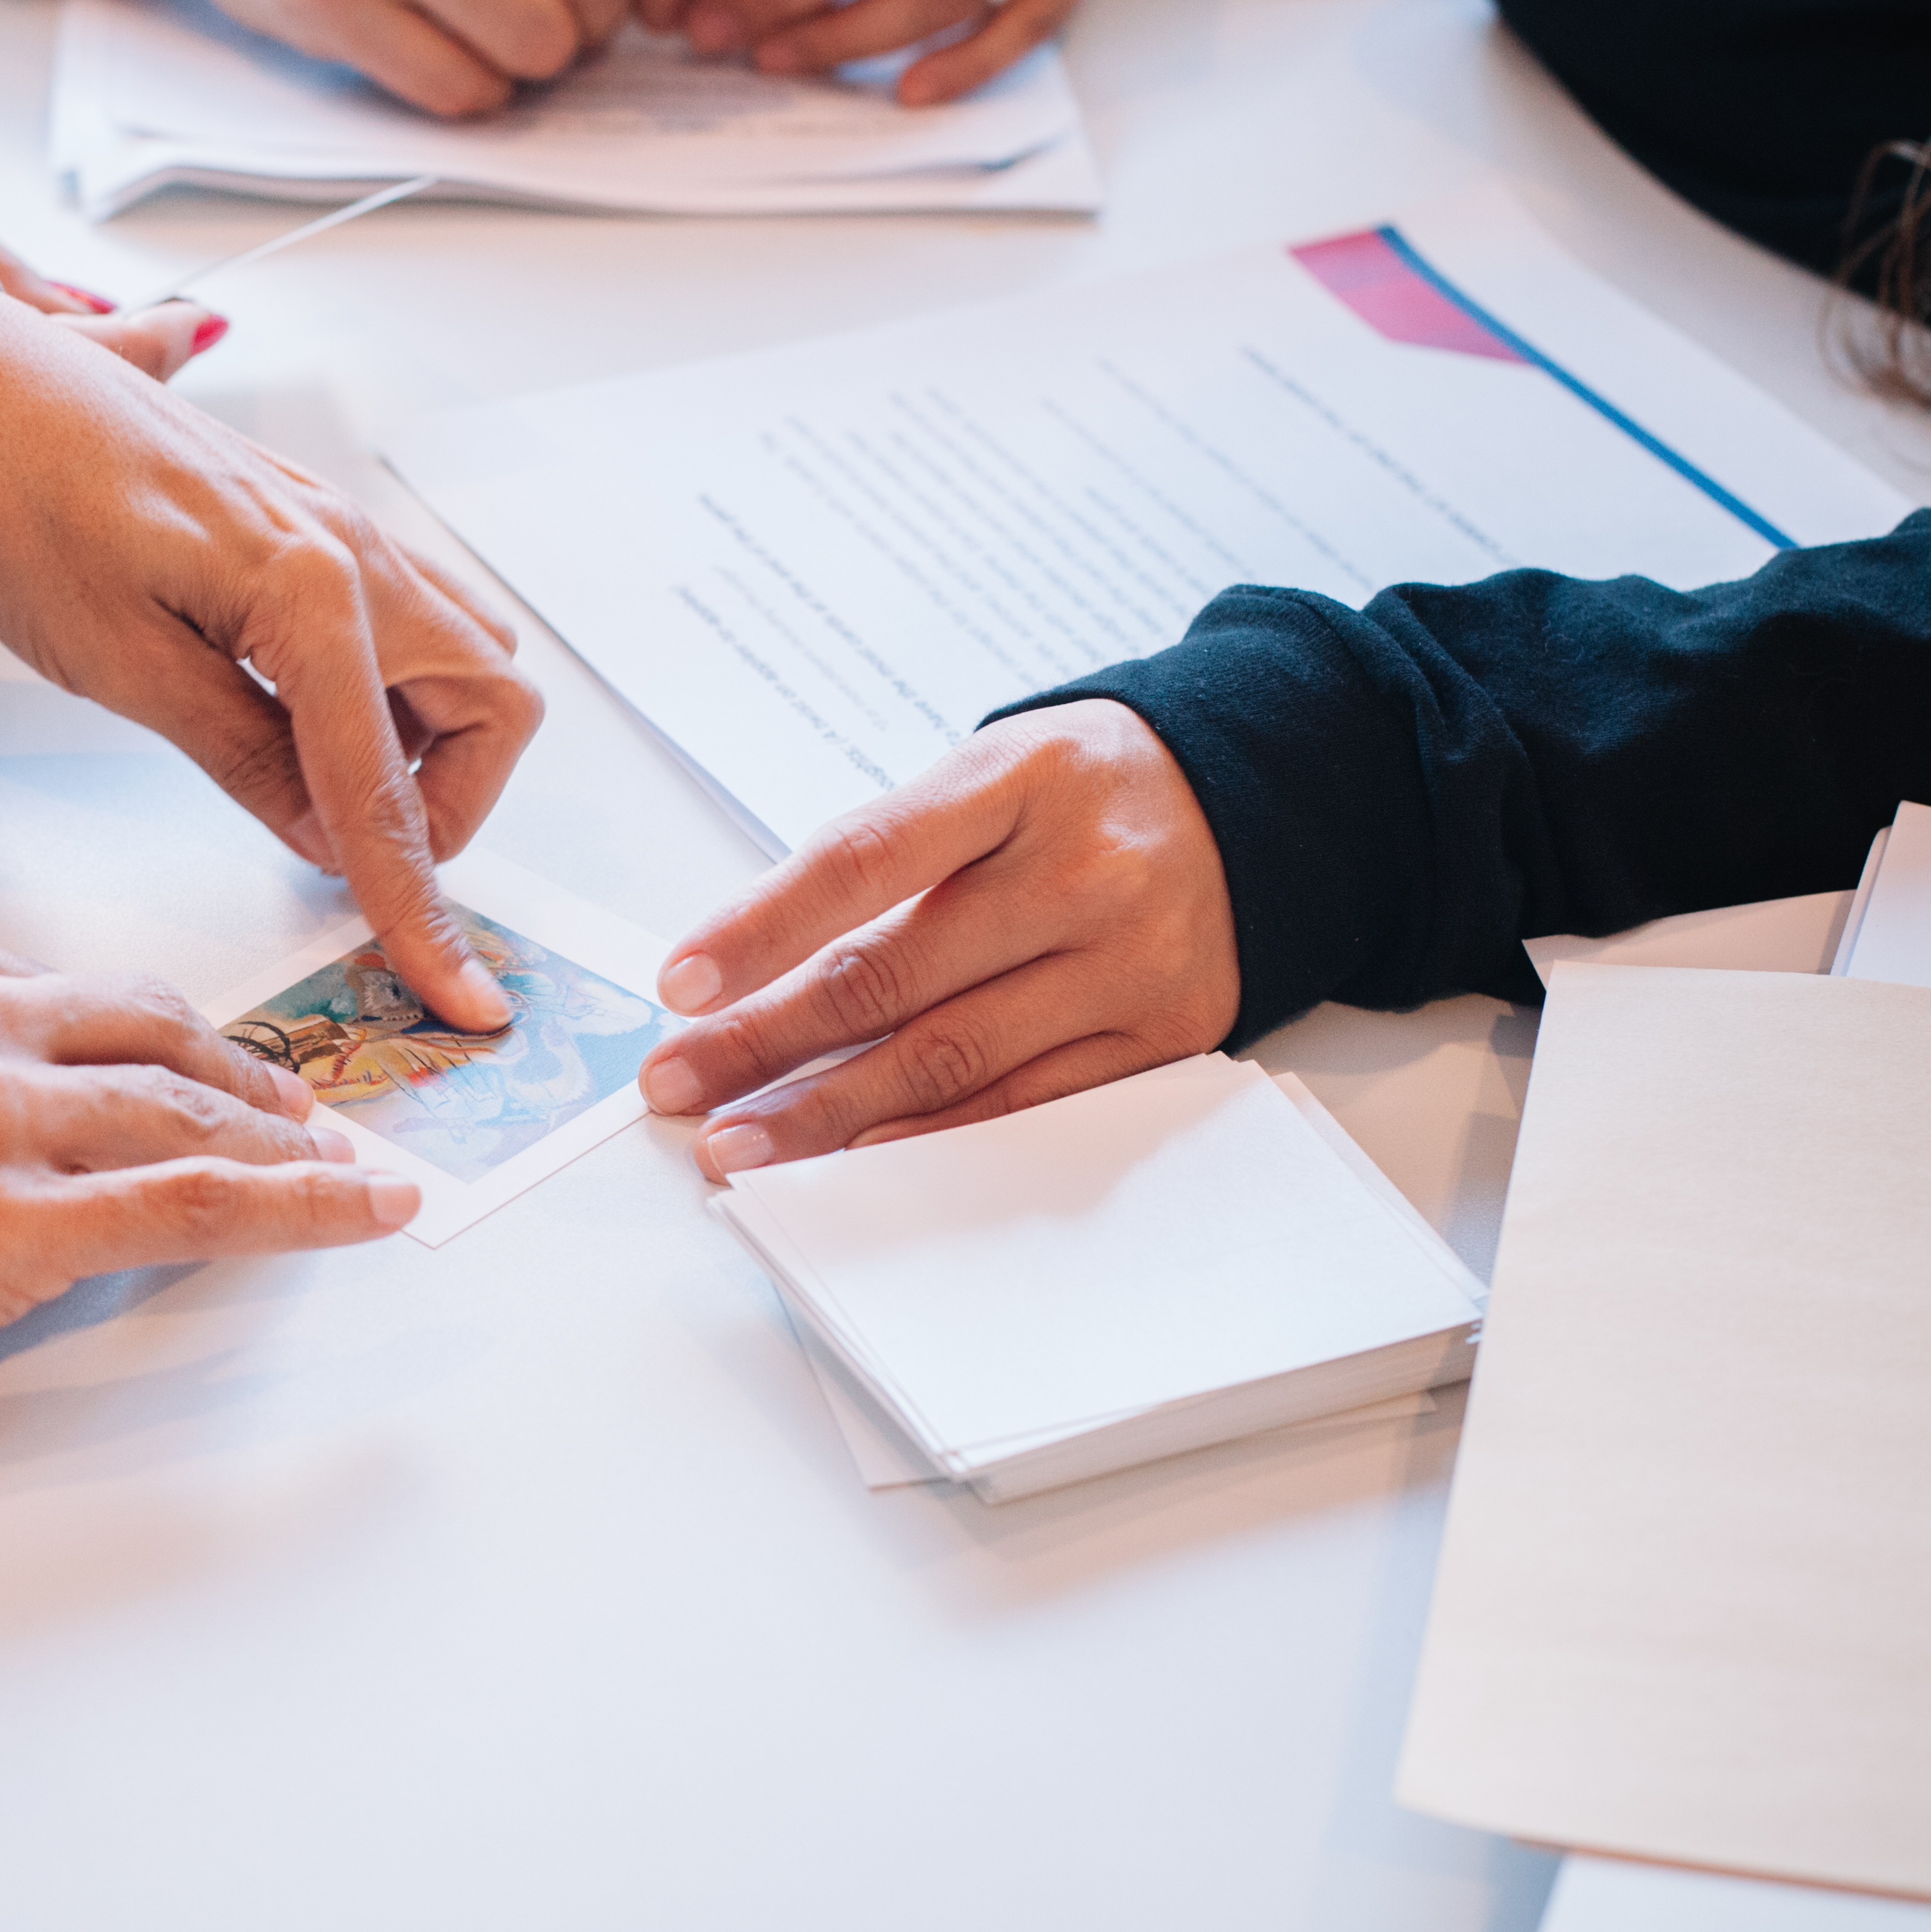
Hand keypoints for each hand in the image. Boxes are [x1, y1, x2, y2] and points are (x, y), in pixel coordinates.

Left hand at [0, 276, 542, 1030]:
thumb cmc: (26, 505)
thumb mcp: (121, 664)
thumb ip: (243, 753)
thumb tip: (327, 840)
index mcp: (312, 589)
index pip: (389, 783)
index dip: (418, 899)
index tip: (454, 990)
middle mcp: (354, 551)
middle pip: (493, 703)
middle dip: (456, 804)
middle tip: (362, 855)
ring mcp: (342, 530)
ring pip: (468, 655)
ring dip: (435, 744)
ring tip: (331, 792)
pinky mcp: (314, 527)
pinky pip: (412, 618)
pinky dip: (398, 693)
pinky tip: (308, 724)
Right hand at [0, 917, 412, 1451]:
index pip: (67, 991)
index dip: (150, 1033)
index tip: (190, 1059)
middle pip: (148, 1033)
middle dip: (237, 1076)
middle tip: (291, 1111)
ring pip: (188, 1113)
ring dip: (284, 1143)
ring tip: (338, 1166)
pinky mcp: (24, 1221)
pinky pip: (201, 1204)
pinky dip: (304, 1205)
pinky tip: (361, 1207)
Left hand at [633, 702, 1239, 1176]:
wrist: (1251, 803)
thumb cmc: (1078, 795)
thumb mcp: (982, 778)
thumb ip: (878, 859)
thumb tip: (744, 969)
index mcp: (1018, 781)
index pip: (864, 860)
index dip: (762, 928)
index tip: (680, 985)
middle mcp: (1082, 871)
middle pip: (895, 974)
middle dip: (767, 1042)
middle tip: (679, 1085)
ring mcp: (1130, 961)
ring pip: (952, 1057)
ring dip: (828, 1111)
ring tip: (741, 1142)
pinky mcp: (1165, 1035)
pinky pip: (1027, 1103)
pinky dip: (933, 1135)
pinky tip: (856, 1153)